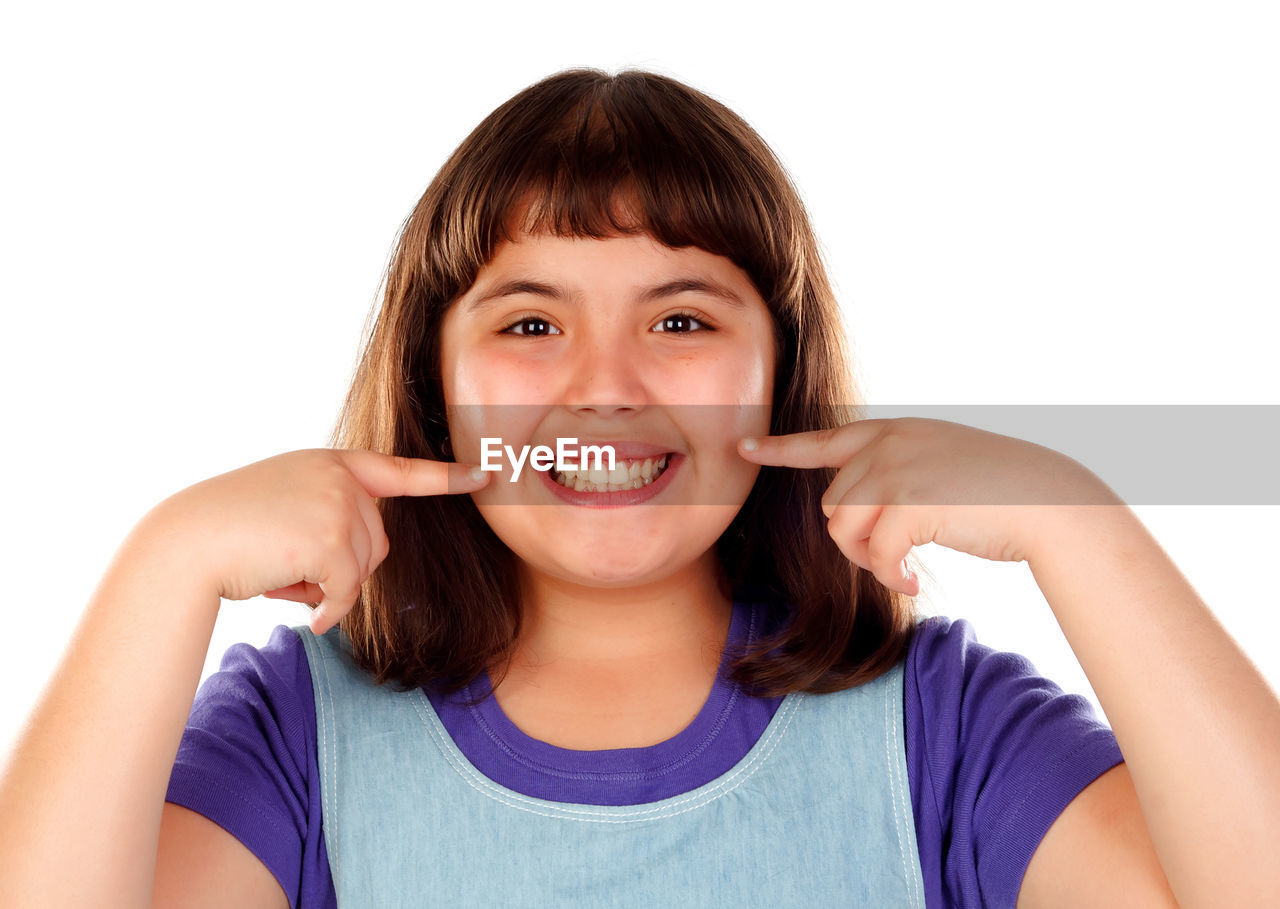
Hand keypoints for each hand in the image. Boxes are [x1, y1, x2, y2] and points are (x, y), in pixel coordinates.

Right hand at [149, 448, 489, 633]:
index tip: (483, 474)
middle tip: (287, 563)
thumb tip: (356, 573)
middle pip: (379, 543)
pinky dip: (327, 608)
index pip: (399, 471)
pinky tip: (299, 608)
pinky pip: (348, 592)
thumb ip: (331, 517)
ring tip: (278, 571)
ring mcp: (340, 505)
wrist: (189, 542)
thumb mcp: (287, 506)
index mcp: (332, 464)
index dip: (444, 476)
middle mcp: (342, 477)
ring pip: (365, 569)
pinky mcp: (333, 539)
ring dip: (328, 587)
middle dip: (343, 568)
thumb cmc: (230, 531)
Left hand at [736, 417, 1121, 595]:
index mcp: (892, 432)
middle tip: (895, 560)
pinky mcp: (905, 502)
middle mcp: (886, 442)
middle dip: (856, 543)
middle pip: (833, 506)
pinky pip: (874, 554)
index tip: (744, 446)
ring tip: (905, 567)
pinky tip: (916, 578)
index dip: (781, 448)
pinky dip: (890, 576)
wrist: (1047, 502)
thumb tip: (847, 516)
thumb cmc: (998, 493)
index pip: (824, 439)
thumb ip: (891, 475)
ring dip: (870, 561)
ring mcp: (894, 468)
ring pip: (843, 530)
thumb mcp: (936, 466)